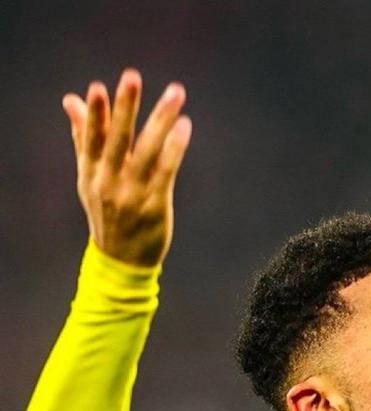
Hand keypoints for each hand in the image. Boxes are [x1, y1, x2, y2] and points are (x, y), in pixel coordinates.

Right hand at [62, 68, 191, 265]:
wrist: (122, 260)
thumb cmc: (108, 212)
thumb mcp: (89, 178)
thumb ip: (84, 138)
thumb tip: (71, 100)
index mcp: (91, 173)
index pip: (91, 139)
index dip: (95, 114)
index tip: (98, 88)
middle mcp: (109, 182)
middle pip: (117, 140)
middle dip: (124, 108)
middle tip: (131, 77)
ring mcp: (132, 194)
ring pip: (147, 151)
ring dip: (161, 119)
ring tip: (175, 93)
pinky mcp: (155, 205)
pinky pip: (166, 171)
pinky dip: (175, 147)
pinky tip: (184, 127)